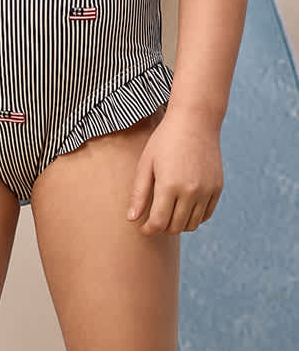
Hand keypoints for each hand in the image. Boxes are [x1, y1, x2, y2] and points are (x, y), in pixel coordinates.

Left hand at [127, 115, 223, 235]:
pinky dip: (194, 217)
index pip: (158, 223)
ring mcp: (207, 190)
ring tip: (168, 212)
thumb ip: (139, 194)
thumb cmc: (165, 140)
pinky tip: (183, 208)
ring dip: (178, 224)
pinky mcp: (217, 187)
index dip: (148, 229)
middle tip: (154, 218)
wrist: (195, 121)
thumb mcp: (146, 164)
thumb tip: (132, 220)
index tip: (143, 227)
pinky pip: (206, 215)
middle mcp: (191, 191)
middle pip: (175, 227)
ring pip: (191, 224)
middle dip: (162, 227)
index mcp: (169, 186)